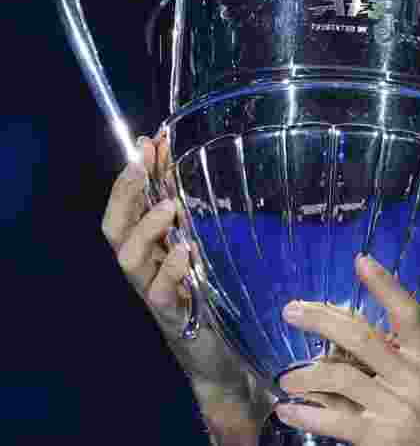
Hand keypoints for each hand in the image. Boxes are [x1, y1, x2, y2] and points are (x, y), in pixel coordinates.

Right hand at [102, 133, 270, 438]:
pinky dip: (172, 269)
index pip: (129, 204)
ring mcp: (156, 293)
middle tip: (145, 164)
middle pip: (115, 227)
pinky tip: (187, 251)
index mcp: (152, 247)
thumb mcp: (209, 250)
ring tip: (170, 205)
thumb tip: (200, 170)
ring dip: (147, 227)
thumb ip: (199, 217)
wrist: (224, 357)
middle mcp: (145, 268)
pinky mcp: (175, 317)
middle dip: (126, 192)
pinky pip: (162, 292)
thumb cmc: (217, 298)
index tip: (151, 140)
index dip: (134, 174)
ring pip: (129, 258)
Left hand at [275, 255, 419, 445]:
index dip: (385, 285)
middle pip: (361, 337)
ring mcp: (396, 407)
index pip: (408, 314)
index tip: (361, 261)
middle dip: (321, 320)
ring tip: (287, 380)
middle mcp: (413, 378)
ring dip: (305, 376)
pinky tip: (289, 412)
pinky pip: (334, 420)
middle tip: (292, 311)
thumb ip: (407, 363)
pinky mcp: (380, 437)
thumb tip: (370, 339)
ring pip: (340, 377)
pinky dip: (306, 415)